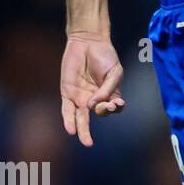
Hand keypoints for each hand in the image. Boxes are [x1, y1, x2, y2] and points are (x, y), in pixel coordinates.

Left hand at [60, 32, 125, 146]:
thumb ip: (107, 88)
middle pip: (100, 113)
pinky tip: (71, 130)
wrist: (88, 42)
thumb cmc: (105, 56)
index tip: (116, 103)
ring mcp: (81, 97)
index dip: (116, 108)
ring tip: (87, 142)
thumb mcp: (114, 72)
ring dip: (84, 131)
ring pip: (82, 118)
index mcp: (110, 93)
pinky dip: (69, 121)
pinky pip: (67, 110)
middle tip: (105, 106)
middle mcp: (96, 98)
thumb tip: (94, 104)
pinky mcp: (68, 93)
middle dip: (103, 112)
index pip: (115, 108)